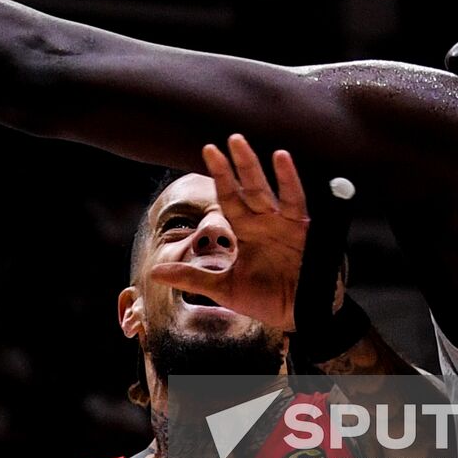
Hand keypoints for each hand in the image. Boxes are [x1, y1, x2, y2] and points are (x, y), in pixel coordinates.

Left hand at [151, 134, 307, 331]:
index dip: (220, 175)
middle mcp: (265, 221)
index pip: (230, 197)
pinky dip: (289, 179)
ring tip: (243, 144)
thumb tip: (154, 272)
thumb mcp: (223, 288)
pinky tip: (281, 158)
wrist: (298, 318)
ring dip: (255, 167)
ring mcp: (284, 223)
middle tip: (227, 139)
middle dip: (237, 164)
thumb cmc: (264, 300)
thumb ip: (191, 277)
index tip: (209, 150)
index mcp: (246, 229)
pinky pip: (295, 200)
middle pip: (248, 187)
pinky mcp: (303, 229)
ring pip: (268, 189)